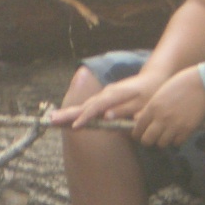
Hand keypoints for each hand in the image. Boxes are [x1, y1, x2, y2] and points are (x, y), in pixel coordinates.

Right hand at [50, 68, 169, 129]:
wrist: (154, 77)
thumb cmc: (151, 93)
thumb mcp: (142, 103)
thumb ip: (124, 110)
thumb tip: (106, 116)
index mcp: (114, 95)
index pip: (95, 108)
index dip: (84, 117)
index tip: (74, 126)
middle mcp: (105, 94)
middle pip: (83, 106)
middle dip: (66, 114)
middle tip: (50, 120)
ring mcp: (103, 96)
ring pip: (83, 106)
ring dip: (67, 113)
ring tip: (52, 120)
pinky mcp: (104, 99)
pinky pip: (87, 107)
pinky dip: (75, 112)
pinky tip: (66, 118)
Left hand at [131, 66, 204, 146]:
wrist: (202, 82)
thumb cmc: (179, 85)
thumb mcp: (159, 94)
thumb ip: (148, 108)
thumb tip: (137, 120)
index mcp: (152, 108)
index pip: (138, 128)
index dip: (137, 134)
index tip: (140, 135)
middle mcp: (161, 118)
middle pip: (147, 140)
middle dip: (148, 140)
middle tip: (152, 137)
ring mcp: (175, 125)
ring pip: (161, 144)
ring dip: (163, 140)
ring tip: (166, 134)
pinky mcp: (188, 129)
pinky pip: (177, 142)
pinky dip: (176, 139)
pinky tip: (178, 132)